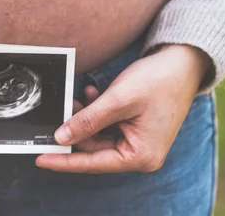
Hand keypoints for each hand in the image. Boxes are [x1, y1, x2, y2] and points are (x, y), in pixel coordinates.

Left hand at [36, 44, 210, 172]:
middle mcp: (140, 153)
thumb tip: (61, 137)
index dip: (64, 161)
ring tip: (76, 99)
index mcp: (140, 156)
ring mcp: (138, 140)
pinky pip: (107, 125)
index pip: (93, 163)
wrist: (182, 61)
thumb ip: (88, 121)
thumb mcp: (118, 100)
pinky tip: (92, 94)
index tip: (41, 158)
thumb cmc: (159, 81)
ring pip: (98, 135)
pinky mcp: (134, 127)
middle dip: (75, 130)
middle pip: (94, 149)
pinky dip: (96, 111)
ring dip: (85, 118)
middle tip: (58, 114)